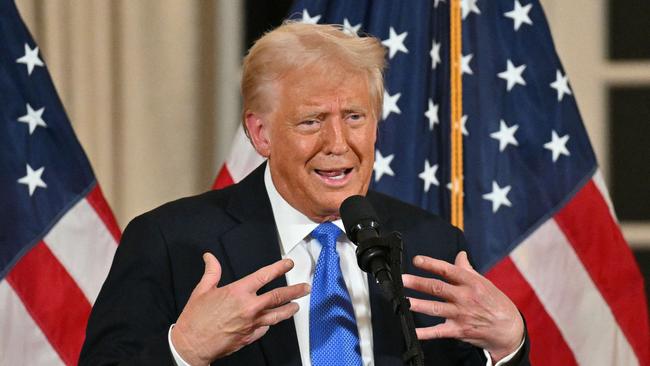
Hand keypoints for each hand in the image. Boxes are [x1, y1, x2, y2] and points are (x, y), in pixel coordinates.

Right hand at [171, 253, 309, 365]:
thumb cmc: (195, 319)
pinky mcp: (250, 337)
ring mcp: (251, 323)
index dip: (279, 268)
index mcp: (238, 292)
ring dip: (289, 309)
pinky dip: (269, 323)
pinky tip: (272, 321)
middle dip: (295, 291)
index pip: (265, 276)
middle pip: (278, 296)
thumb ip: (212, 271)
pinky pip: (265, 328)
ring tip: (296, 306)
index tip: (288, 264)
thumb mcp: (202, 290)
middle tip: (304, 287)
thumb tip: (210, 257)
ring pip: (277, 315)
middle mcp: (248, 307)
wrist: (191, 345)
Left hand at [402, 252, 523, 361]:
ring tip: (403, 300)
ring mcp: (461, 314)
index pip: (447, 270)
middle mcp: (465, 297)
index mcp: (470, 282)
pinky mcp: (459, 330)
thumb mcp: (484, 282)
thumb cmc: (495, 302)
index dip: (431, 264)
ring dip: (417, 304)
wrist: (509, 328)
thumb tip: (460, 254)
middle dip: (417, 283)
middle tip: (401, 279)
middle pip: (437, 288)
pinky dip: (425, 332)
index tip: (416, 260)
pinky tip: (413, 331)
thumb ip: (467, 269)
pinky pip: (439, 331)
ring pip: (435, 308)